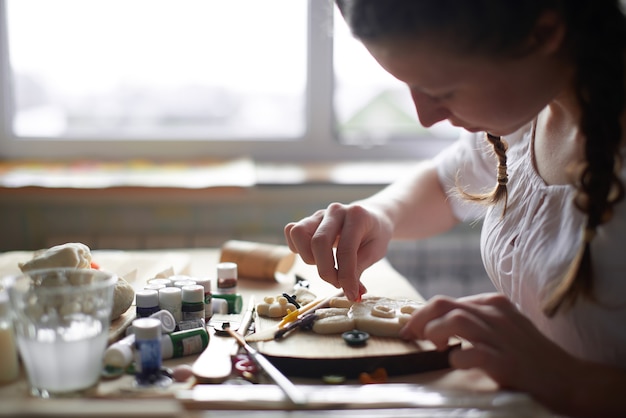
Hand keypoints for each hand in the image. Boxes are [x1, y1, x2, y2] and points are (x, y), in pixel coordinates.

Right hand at [284, 202, 392, 300]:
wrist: (373, 216)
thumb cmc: (375, 234)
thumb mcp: (375, 251)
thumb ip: (359, 269)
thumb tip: (352, 294)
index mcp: (357, 216)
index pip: (346, 250)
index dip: (346, 277)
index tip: (352, 294)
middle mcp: (335, 211)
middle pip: (318, 242)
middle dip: (326, 271)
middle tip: (337, 283)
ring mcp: (319, 214)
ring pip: (299, 233)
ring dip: (308, 256)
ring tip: (324, 264)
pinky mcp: (309, 220)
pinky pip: (292, 231)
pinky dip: (298, 247)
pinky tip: (314, 255)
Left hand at [399, 293, 580, 410]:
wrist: (567, 378)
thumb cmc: (530, 354)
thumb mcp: (503, 326)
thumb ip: (476, 320)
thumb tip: (438, 322)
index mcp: (493, 304)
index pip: (447, 301)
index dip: (423, 314)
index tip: (412, 329)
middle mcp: (495, 315)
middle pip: (444, 304)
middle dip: (420, 318)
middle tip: (411, 335)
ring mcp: (501, 337)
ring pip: (455, 320)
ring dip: (435, 332)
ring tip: (433, 346)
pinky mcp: (506, 362)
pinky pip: (472, 353)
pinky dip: (457, 357)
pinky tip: (457, 362)